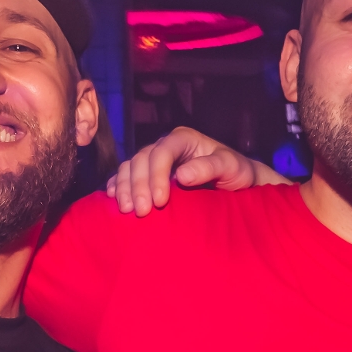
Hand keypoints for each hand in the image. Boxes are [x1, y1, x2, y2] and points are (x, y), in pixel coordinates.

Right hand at [106, 125, 289, 215]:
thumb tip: (181, 175)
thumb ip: (209, 167)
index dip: (157, 175)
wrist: (235, 184)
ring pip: (129, 167)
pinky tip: (115, 200)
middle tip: (141, 212)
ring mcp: (153, 160)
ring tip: (126, 210)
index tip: (160, 201)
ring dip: (124, 188)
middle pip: (141, 160)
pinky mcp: (147, 175)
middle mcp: (165, 146)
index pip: (162, 152)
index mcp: (183, 139)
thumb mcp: (231, 167)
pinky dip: (118, 187)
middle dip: (138, 185)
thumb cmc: (237, 173)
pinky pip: (124, 177)